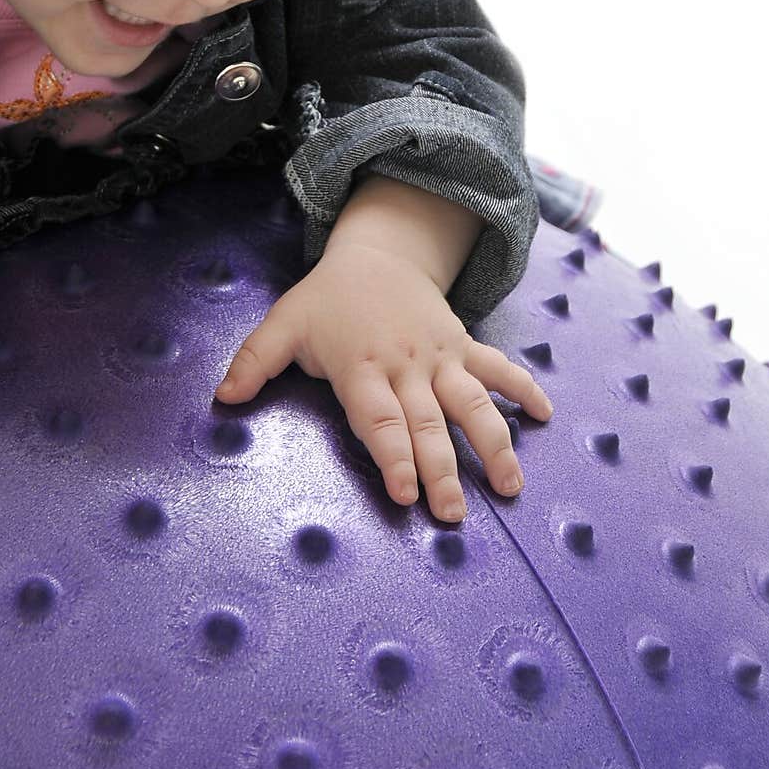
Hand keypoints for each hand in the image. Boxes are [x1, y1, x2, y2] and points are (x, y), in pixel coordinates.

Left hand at [213, 242, 552, 522]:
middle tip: (454, 515)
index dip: (394, 457)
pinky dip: (524, 388)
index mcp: (362, 367)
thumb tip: (222, 399)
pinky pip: (498, 368)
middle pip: (428, 425)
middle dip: (443, 472)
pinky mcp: (463, 346)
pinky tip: (546, 417)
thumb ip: (254, 362)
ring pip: (473, 403)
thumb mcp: (284, 323)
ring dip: (495, 444)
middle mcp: (406, 366)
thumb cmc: (327, 299)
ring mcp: (440, 357)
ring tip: (510, 487)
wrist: (377, 253)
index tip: (405, 495)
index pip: (380, 420)